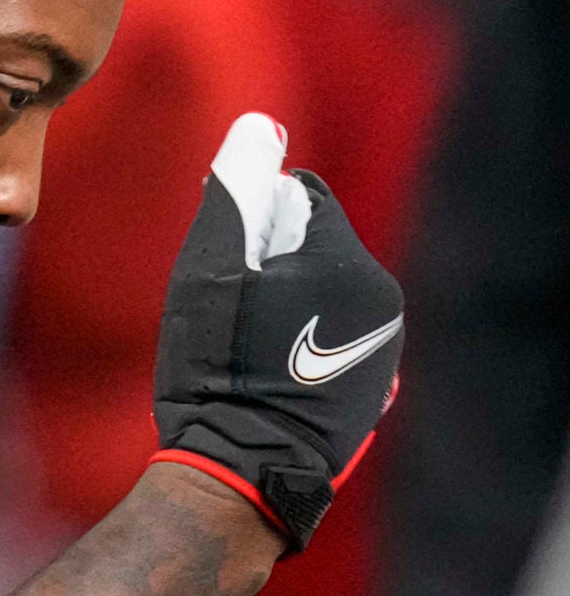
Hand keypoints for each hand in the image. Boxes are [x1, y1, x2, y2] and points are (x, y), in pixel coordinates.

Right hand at [152, 113, 403, 550]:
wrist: (246, 468)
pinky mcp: (371, 392)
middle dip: (267, 264)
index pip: (296, 195)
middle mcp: (381, 301)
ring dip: (283, 305)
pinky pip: (331, 341)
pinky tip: (267, 377)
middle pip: (311, 246)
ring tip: (244, 350)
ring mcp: (383, 351)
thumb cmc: (220, 367)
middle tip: (225, 312)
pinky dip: (300, 345)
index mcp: (347, 262)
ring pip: (321, 295)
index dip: (247, 218)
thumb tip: (262, 126)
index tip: (220, 265)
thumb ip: (238, 191)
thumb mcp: (211, 269)